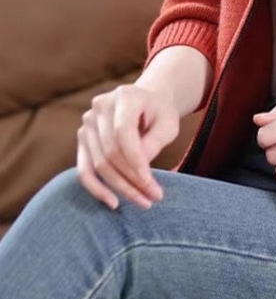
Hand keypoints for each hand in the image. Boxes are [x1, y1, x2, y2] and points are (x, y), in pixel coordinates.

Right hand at [76, 84, 178, 210]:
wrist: (147, 102)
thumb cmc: (161, 113)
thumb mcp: (168, 123)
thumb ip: (154, 142)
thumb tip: (138, 170)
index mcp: (124, 96)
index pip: (123, 132)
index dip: (135, 159)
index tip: (150, 181)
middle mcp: (100, 107)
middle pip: (111, 151)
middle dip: (133, 178)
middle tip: (155, 197)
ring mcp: (87, 124)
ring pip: (100, 164)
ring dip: (121, 187)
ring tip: (144, 201)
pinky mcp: (83, 140)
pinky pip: (84, 170)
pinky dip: (97, 188)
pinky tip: (113, 202)